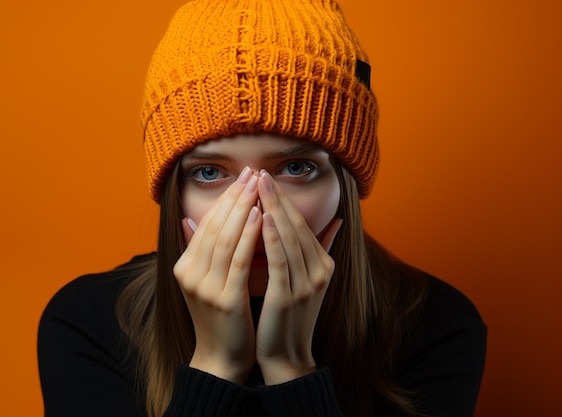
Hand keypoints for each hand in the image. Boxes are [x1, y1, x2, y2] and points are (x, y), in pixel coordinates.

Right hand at [173, 168, 261, 382]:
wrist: (221, 358)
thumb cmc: (220, 317)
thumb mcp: (205, 281)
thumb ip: (200, 250)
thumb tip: (188, 219)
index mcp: (185, 267)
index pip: (206, 224)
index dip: (225, 199)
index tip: (243, 177)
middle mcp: (190, 274)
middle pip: (215, 227)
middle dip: (235, 197)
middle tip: (252, 173)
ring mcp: (205, 287)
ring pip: (225, 239)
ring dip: (242, 209)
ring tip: (257, 187)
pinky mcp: (225, 299)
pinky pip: (238, 261)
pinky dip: (248, 236)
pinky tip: (259, 217)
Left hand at [255, 170, 341, 384]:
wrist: (286, 357)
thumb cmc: (289, 316)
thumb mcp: (309, 281)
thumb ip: (319, 249)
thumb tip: (336, 222)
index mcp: (323, 264)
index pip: (302, 223)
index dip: (284, 199)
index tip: (267, 177)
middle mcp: (319, 270)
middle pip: (296, 225)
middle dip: (278, 196)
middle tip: (261, 172)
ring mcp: (307, 283)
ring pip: (289, 237)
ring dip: (274, 208)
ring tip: (259, 185)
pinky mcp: (289, 295)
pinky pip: (281, 260)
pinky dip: (273, 237)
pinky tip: (263, 217)